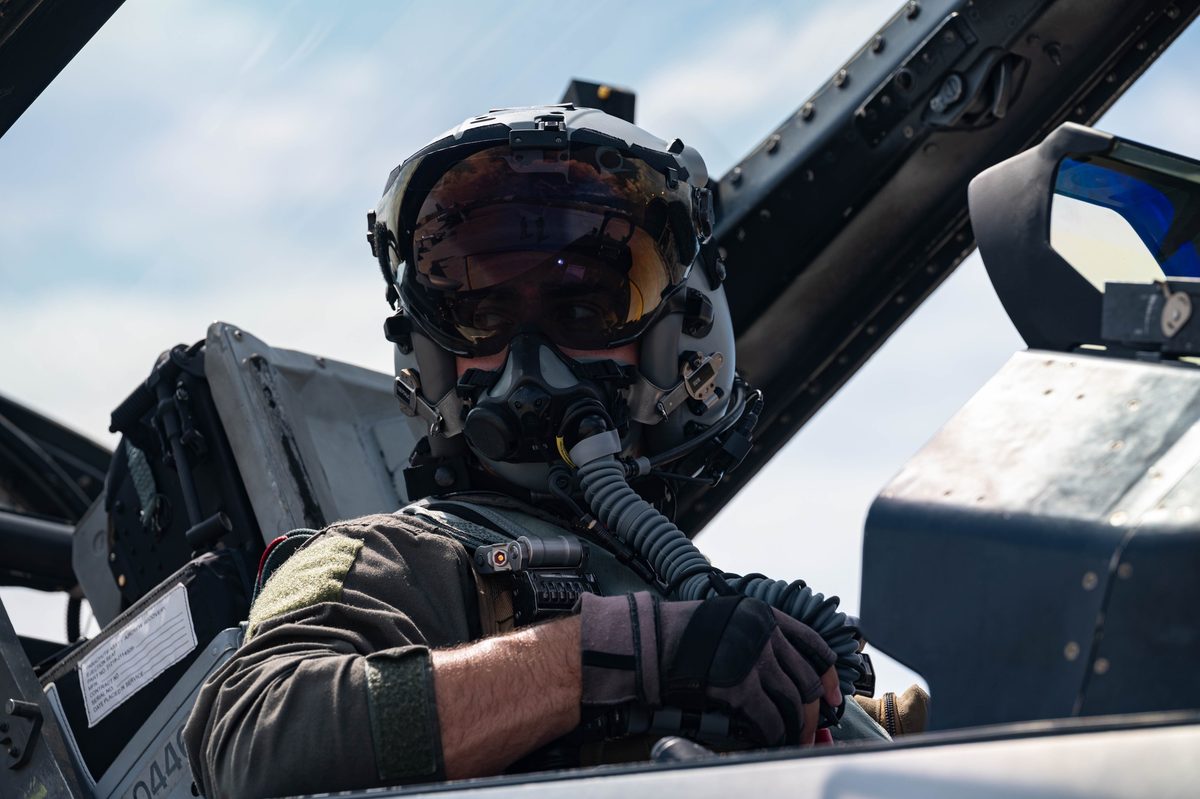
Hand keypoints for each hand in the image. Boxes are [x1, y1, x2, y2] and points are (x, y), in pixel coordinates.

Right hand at [579, 592, 840, 745]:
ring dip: (797, 726)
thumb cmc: (680, 633)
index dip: (828, 674)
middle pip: (805, 679)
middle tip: (812, 727)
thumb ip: (755, 637)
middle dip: (813, 709)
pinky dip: (776, 734)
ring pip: (793, 702)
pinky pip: (770, 718)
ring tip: (793, 739)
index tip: (832, 694)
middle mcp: (764, 634)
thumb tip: (780, 672)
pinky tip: (772, 740)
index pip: (812, 644)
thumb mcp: (727, 620)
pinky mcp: (739, 687)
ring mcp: (753, 660)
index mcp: (764, 615)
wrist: (650, 642)